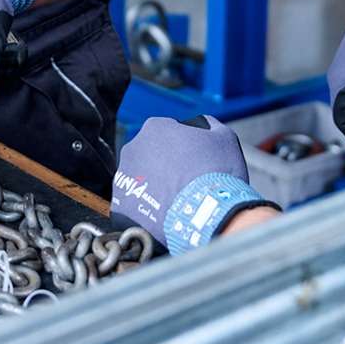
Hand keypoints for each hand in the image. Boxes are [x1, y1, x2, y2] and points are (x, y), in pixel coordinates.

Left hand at [113, 115, 276, 253]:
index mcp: (156, 127)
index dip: (187, 147)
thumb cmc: (215, 174)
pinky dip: (149, 205)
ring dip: (158, 184)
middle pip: (154, 153)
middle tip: (189, 181)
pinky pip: (137, 200)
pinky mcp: (120, 202)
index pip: (171, 132)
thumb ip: (210, 125)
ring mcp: (124, 176)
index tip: (197, 162)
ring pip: (145, 176)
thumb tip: (204, 124)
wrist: (203, 219)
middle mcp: (133, 147)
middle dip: (169, 164)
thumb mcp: (224, 138)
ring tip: (180, 200)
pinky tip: (167, 212)